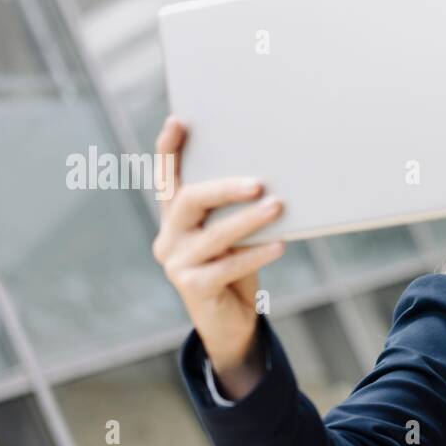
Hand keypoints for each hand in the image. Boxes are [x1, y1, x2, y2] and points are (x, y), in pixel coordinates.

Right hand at [151, 116, 284, 397]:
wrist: (231, 323)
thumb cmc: (237, 269)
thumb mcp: (234, 236)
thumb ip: (236, 212)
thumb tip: (269, 182)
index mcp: (175, 217)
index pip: (166, 177)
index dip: (169, 150)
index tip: (179, 122)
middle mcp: (169, 236)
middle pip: (188, 200)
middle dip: (224, 187)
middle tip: (258, 183)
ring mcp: (176, 263)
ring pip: (213, 234)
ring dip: (249, 220)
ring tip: (278, 207)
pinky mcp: (192, 287)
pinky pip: (228, 266)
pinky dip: (256, 254)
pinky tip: (279, 245)